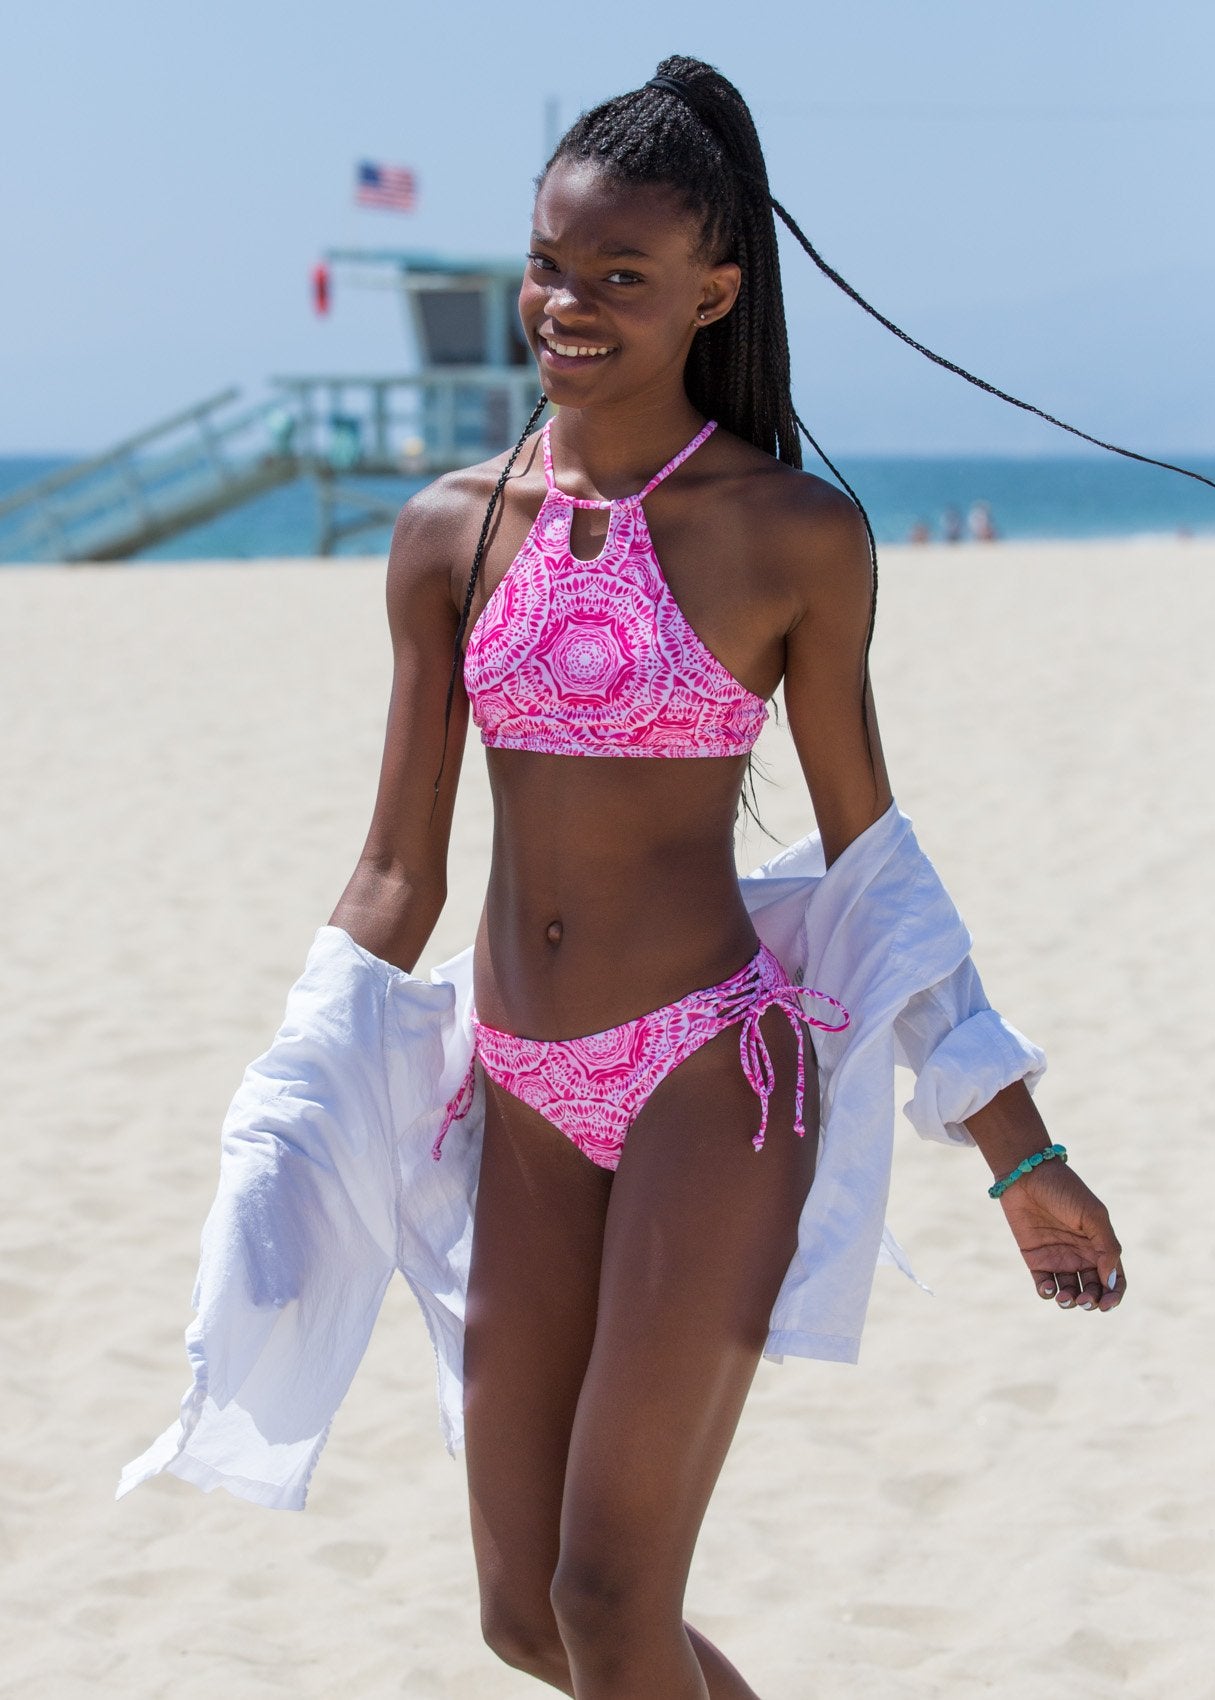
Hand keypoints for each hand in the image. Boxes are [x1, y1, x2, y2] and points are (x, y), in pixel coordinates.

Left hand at [997, 1159, 1124, 1311]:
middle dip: (1091, 1301)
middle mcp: (1081, 1255)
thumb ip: (1107, 1248)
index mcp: (1100, 1245)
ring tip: (1066, 1297)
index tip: (1106, 1304)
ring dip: (1070, 1301)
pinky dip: (1048, 1293)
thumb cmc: (1064, 1190)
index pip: (1114, 1280)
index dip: (1114, 1296)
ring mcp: (1058, 1258)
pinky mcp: (1036, 1259)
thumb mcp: (1093, 1215)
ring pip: (1069, 1292)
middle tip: (1085, 1300)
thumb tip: (1110, 1281)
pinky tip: (1049, 1289)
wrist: (1026, 1175)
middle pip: (1093, 1290)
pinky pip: (1044, 1285)